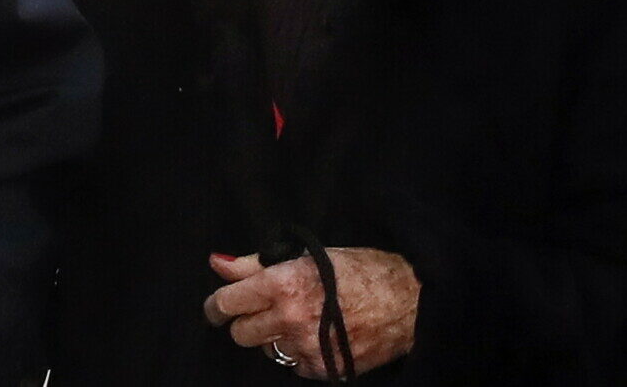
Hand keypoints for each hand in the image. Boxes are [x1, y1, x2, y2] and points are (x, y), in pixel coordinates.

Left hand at [202, 249, 418, 378]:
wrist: (408, 301)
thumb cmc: (359, 270)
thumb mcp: (305, 256)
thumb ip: (256, 264)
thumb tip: (217, 263)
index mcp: (282, 284)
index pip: (228, 302)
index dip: (217, 305)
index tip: (217, 307)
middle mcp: (290, 318)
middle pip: (241, 332)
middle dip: (245, 321)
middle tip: (261, 311)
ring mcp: (307, 347)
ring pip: (267, 350)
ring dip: (273, 337)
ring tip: (298, 320)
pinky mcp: (324, 369)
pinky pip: (293, 366)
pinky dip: (298, 353)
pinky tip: (317, 336)